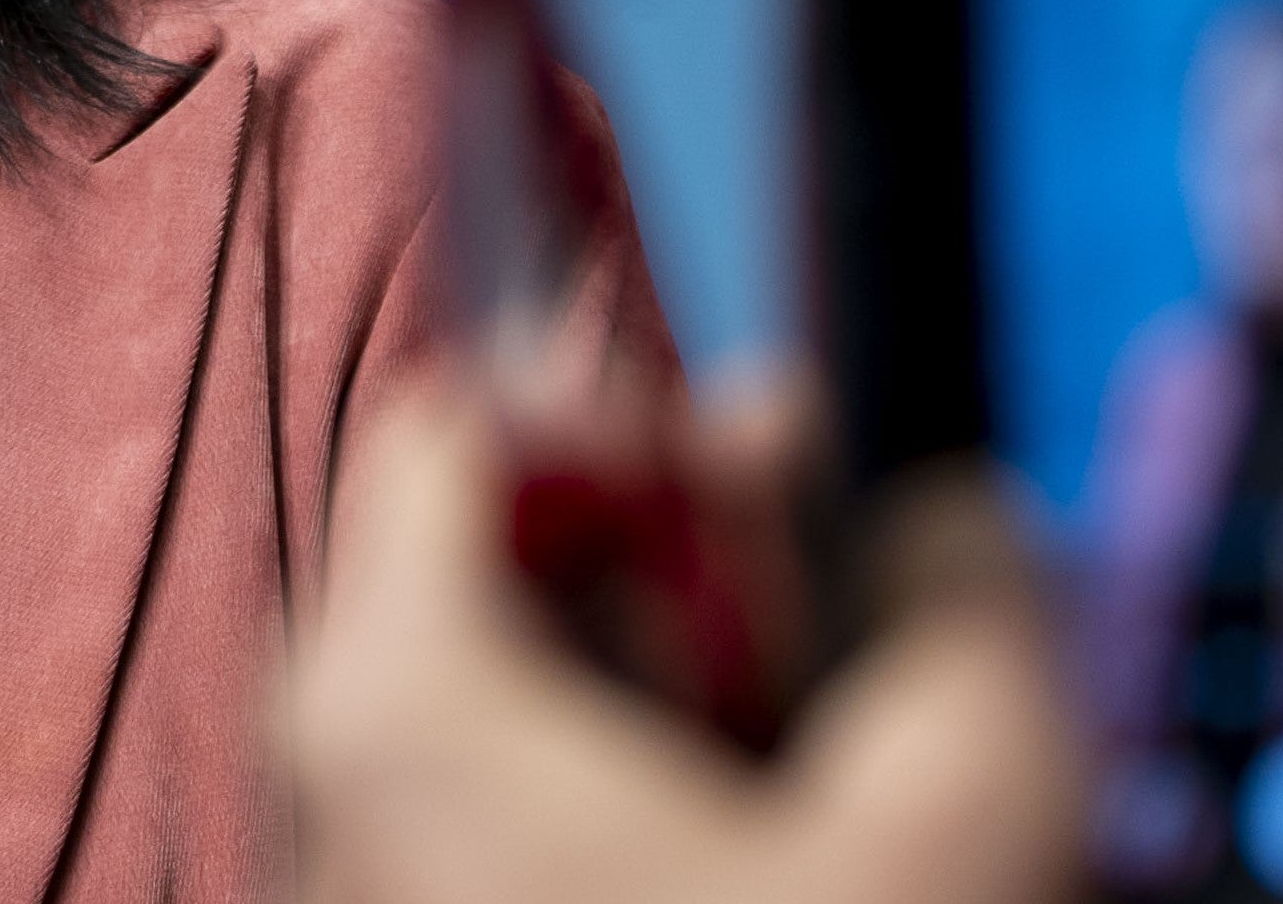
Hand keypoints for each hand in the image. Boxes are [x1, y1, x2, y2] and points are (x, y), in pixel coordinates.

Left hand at [292, 386, 1083, 903]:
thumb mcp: (959, 822)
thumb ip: (964, 594)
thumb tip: (929, 496)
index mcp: (392, 688)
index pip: (474, 425)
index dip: (642, 429)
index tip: (777, 504)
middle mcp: (317, 776)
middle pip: (493, 574)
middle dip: (676, 603)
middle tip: (810, 695)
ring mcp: (341, 885)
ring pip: (511, 722)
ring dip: (669, 740)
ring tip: (796, 834)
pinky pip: (491, 838)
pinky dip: (623, 840)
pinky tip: (743, 890)